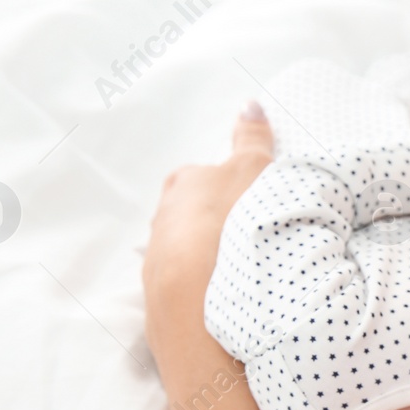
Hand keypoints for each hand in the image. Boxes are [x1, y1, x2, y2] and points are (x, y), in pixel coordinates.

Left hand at [142, 102, 273, 332]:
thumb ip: (252, 138)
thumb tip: (250, 104)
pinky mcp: (160, 305)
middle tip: (249, 239)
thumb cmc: (230, 222)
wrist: (198, 294)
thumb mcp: (252, 170)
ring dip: (209, 262)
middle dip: (215, 226)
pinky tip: (227, 302)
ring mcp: (156, 265)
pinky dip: (203, 294)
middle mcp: (161, 221)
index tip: (250, 205)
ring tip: (242, 275)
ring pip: (185, 257)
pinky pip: (185, 293)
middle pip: (191, 218)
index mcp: (182, 186)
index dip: (229, 190)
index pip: (203, 179)